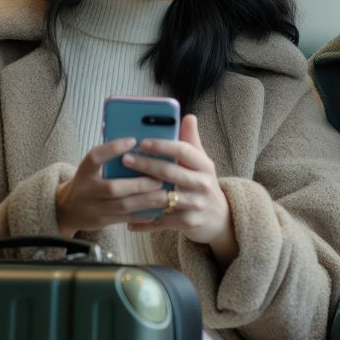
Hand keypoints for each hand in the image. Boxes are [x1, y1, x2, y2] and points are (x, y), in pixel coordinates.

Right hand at [55, 136, 168, 234]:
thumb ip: (109, 157)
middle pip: (113, 187)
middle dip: (139, 184)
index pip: (96, 157)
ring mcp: (94, 207)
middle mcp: (88, 189)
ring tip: (164, 195)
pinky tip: (158, 209)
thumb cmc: (87, 182)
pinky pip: (126, 219)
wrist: (68, 209)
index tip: (133, 141)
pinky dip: (143, 214)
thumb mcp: (91, 168)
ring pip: (123, 206)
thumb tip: (137, 142)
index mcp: (85, 170)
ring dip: (147, 200)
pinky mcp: (103, 221)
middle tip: (159, 179)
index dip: (113, 148)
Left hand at [119, 115, 236, 262]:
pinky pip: (161, 220)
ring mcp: (195, 204)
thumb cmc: (202, 183)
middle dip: (145, 165)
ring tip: (121, 187)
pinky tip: (127, 220)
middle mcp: (202, 184)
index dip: (162, 145)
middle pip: (170, 172)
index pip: (183, 150)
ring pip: (163, 197)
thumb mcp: (201, 162)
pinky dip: (143, 221)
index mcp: (204, 165)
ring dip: (141, 193)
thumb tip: (188, 116)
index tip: (142, 142)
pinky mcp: (188, 222)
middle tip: (126, 159)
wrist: (218, 217)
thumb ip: (192, 141)